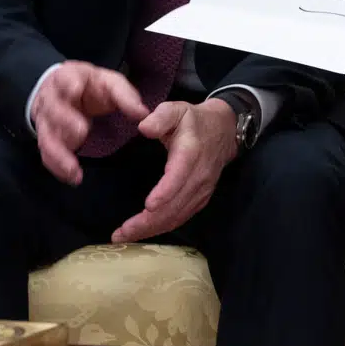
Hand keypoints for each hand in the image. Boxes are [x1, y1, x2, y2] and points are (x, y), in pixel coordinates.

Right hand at [31, 61, 148, 185]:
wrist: (67, 92)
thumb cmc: (92, 87)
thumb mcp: (110, 83)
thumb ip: (125, 96)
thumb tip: (142, 114)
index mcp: (69, 78)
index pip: (65, 78)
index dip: (68, 84)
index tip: (75, 89)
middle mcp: (52, 99)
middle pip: (53, 109)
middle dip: (64, 119)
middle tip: (81, 131)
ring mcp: (46, 120)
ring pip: (47, 136)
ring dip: (59, 153)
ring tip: (74, 169)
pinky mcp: (47, 138)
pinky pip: (47, 154)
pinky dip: (58, 167)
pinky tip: (72, 177)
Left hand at [111, 99, 237, 243]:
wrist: (224, 130)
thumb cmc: (193, 120)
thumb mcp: (177, 109)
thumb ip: (161, 116)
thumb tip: (144, 127)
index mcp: (191, 152)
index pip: (180, 175)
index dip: (166, 192)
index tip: (148, 206)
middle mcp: (199, 176)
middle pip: (175, 204)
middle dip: (148, 222)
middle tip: (120, 233)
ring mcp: (202, 190)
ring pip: (178, 216)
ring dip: (152, 229)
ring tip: (124, 236)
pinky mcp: (201, 199)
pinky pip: (182, 217)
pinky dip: (162, 227)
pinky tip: (143, 232)